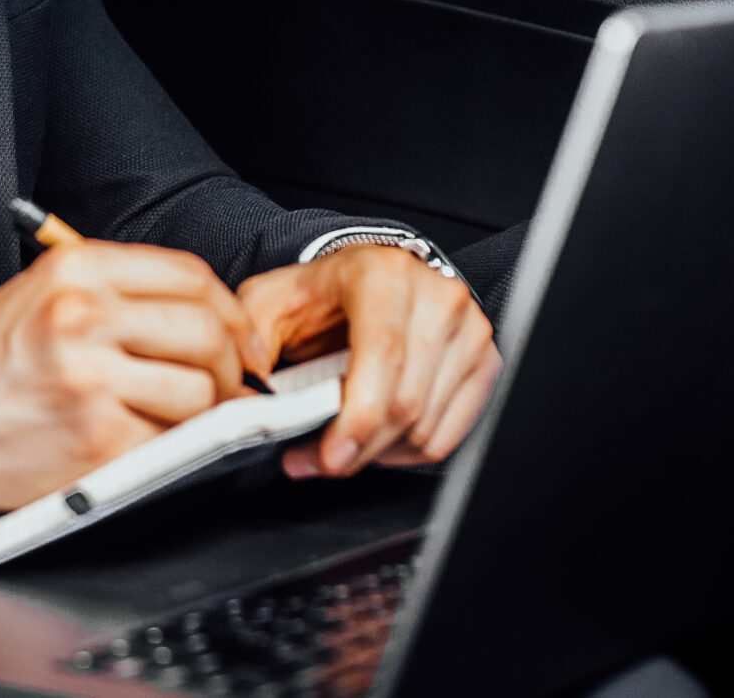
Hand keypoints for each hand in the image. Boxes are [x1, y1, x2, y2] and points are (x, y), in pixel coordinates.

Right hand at [0, 241, 270, 511]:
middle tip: (230, 381)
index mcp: (76, 272)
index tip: (238, 335)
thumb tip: (204, 315)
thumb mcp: (42, 293)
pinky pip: (169, 441)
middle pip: (207, 330)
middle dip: (232, 362)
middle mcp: (85, 317)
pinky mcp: (94, 439)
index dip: (230, 309)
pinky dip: (173, 446)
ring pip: (200, 390)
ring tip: (191, 415)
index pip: (190, 275)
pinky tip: (153, 440)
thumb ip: (119, 291)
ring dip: (210, 409)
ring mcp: (91, 380)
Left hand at [236, 246, 499, 478]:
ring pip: (425, 427)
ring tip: (342, 440)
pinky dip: (406, 451)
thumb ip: (251, 346)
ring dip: (377, 452)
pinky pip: (446, 436)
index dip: (358, 416)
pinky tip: (378, 435)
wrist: (373, 276)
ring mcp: (467, 329)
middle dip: (356, 447)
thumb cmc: (323, 294)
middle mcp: (436, 297)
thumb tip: (249, 402)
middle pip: (405, 403)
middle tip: (317, 459)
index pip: (383, 355)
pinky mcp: (484, 360)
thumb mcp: (270, 304)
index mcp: (382, 274)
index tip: (331, 456)